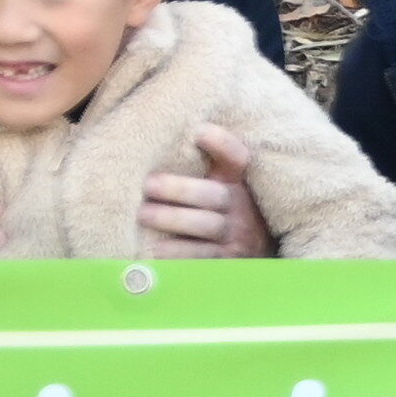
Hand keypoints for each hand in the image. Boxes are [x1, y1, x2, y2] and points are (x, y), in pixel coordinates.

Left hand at [136, 126, 275, 262]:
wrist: (253, 256)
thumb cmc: (222, 214)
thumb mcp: (221, 187)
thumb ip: (203, 165)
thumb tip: (171, 138)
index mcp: (237, 183)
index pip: (237, 157)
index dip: (222, 144)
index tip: (198, 132)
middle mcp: (241, 208)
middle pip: (214, 195)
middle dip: (179, 189)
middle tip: (147, 186)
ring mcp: (236, 238)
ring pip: (207, 226)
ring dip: (173, 220)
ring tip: (143, 215)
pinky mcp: (226, 264)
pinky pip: (201, 259)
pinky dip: (176, 254)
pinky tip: (152, 249)